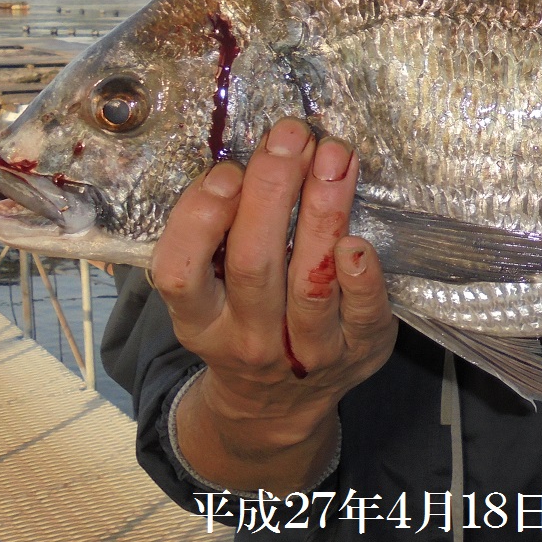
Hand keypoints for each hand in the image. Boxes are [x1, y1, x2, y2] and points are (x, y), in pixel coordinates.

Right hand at [150, 118, 397, 487]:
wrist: (278, 405)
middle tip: (289, 136)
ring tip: (334, 158)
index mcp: (199, 321)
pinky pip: (362, 313)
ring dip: (322, 214)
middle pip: (253, 264)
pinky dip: (362, 277)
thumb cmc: (244, 322)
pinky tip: (359, 238)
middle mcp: (249, 338)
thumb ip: (218, 238)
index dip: (198, 220)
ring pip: (310, 282)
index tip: (225, 172)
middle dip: (271, 192)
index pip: (180, 274)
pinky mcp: (359, 351)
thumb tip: (250, 156)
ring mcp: (306, 351)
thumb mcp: (209, 295)